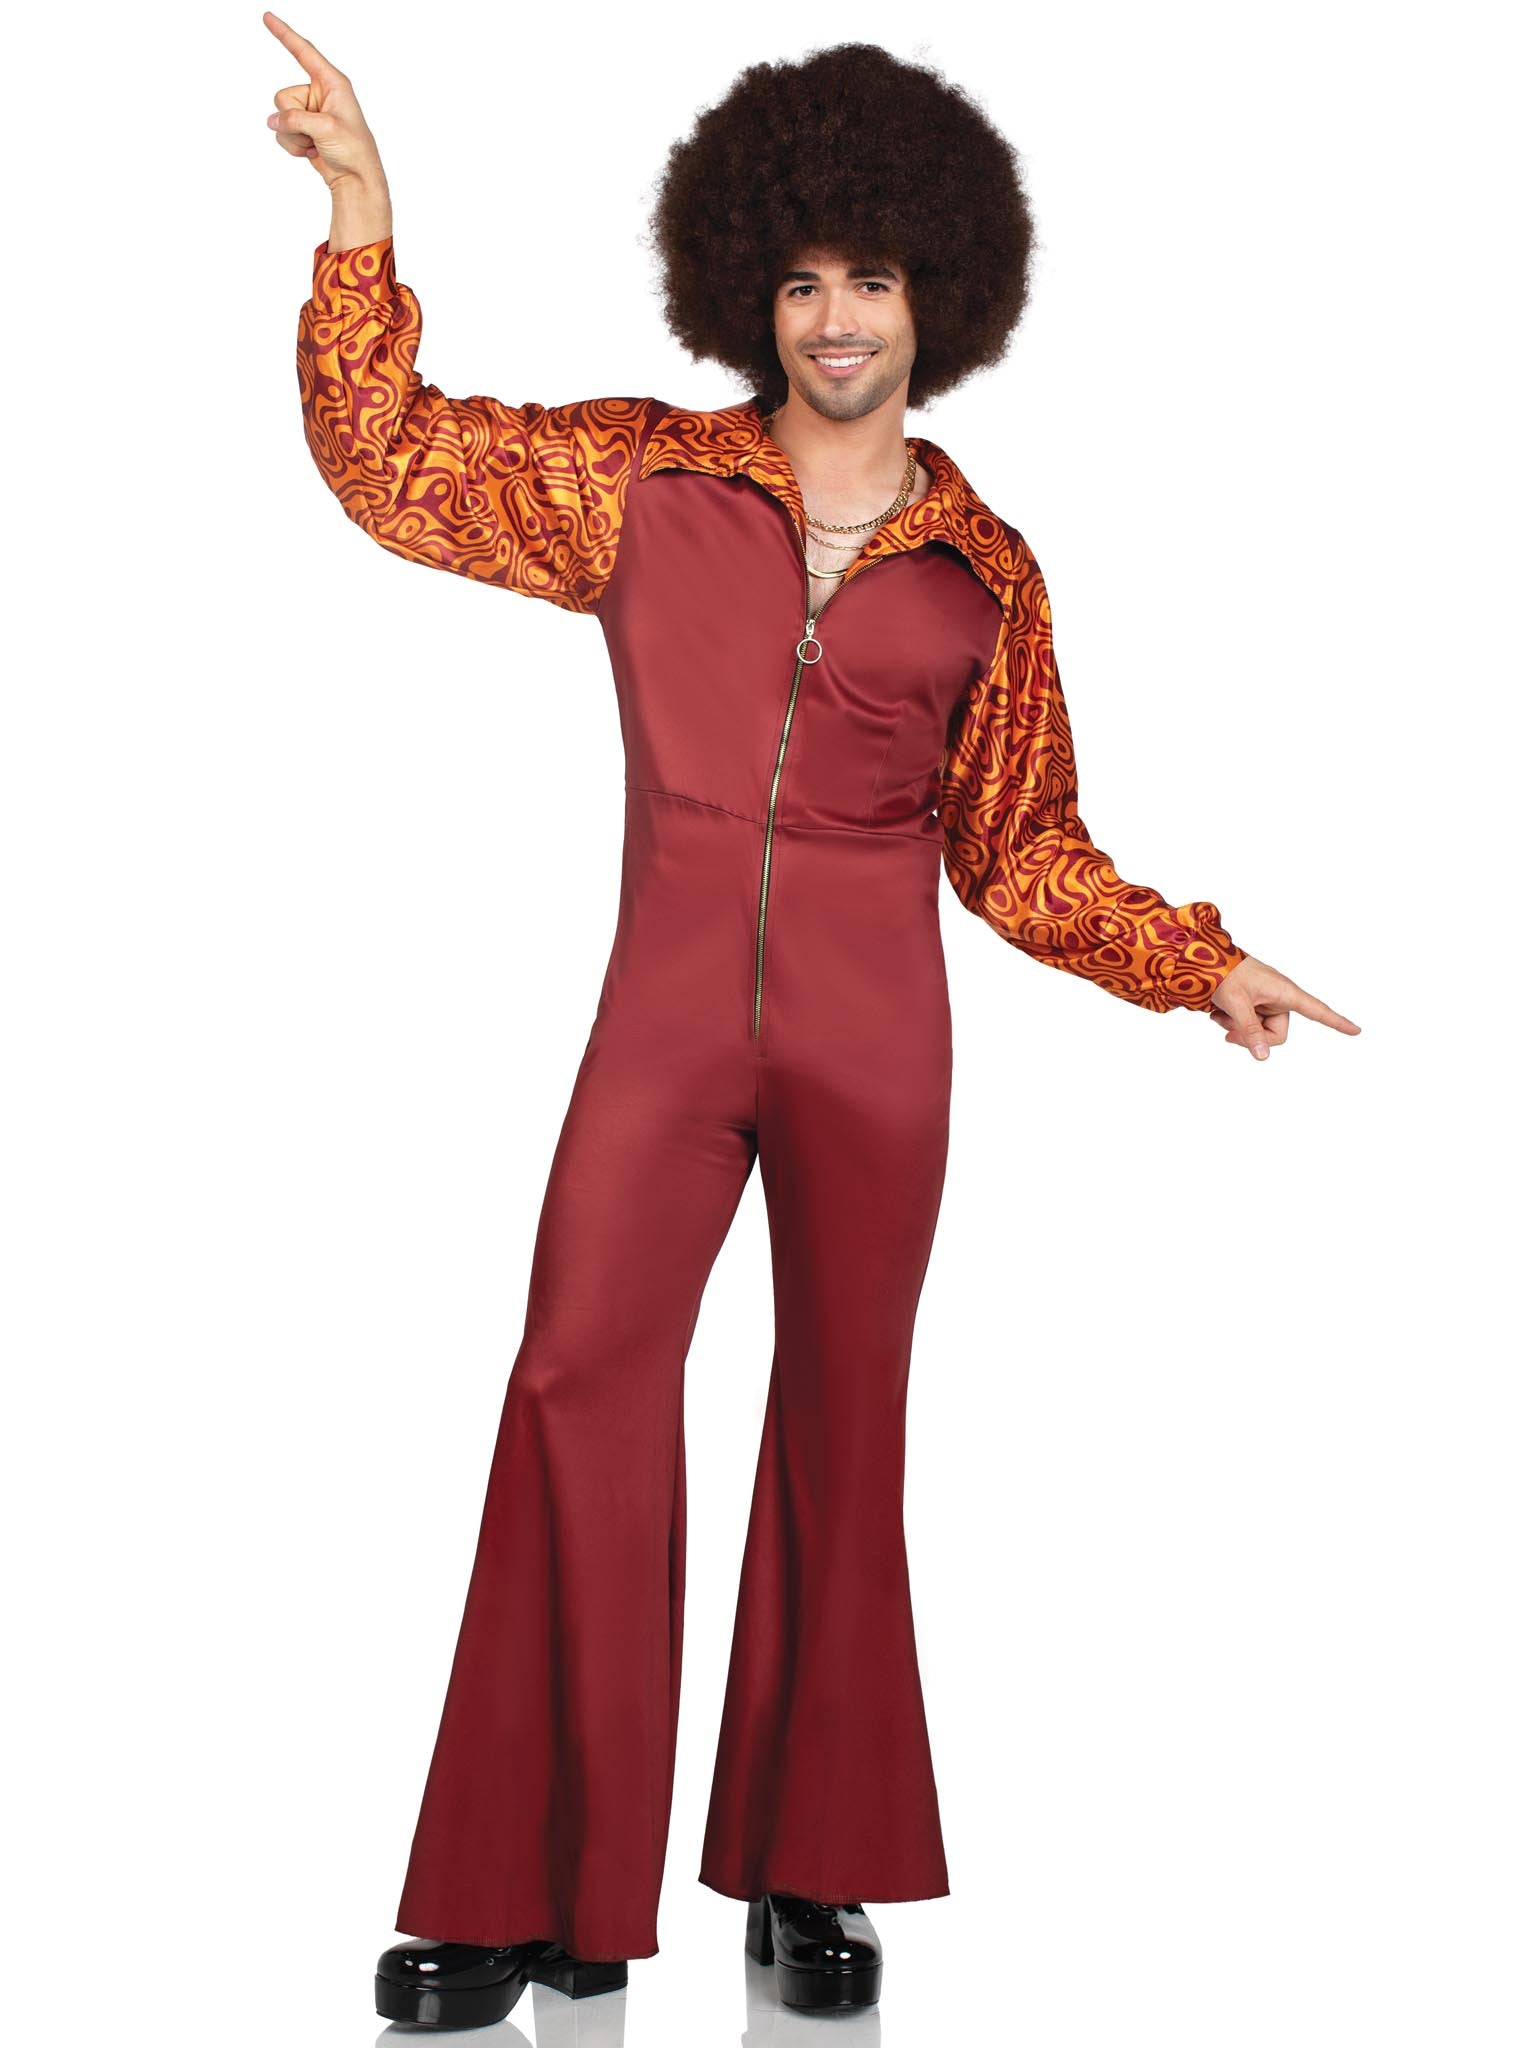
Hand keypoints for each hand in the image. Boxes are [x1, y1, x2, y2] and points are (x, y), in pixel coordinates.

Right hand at [262, 11, 386, 193]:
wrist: (356, 180)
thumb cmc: (354, 150)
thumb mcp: (326, 128)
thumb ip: (296, 119)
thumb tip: (273, 122)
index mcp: (332, 83)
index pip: (303, 52)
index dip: (284, 34)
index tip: (268, 17)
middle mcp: (318, 94)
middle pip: (283, 96)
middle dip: (293, 119)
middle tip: (315, 133)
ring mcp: (309, 112)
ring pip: (280, 117)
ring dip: (293, 136)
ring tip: (316, 144)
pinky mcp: (303, 129)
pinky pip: (282, 132)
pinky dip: (293, 145)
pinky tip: (312, 151)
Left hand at [1207, 954, 1359, 1060]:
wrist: (1204, 959)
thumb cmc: (1224, 973)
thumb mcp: (1236, 1002)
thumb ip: (1249, 1030)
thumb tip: (1263, 1056)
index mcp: (1285, 992)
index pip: (1318, 1010)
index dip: (1337, 1022)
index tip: (1357, 1030)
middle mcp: (1280, 998)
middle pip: (1277, 1035)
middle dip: (1252, 1037)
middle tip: (1228, 1031)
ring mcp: (1266, 1002)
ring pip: (1260, 1033)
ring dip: (1238, 1029)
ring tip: (1220, 1015)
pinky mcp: (1254, 1005)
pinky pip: (1249, 1026)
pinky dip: (1232, 1023)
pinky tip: (1219, 1013)